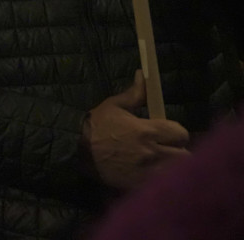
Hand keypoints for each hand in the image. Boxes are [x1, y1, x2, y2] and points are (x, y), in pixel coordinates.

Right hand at [83, 70, 189, 190]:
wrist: (75, 150)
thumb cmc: (95, 126)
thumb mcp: (113, 106)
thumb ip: (133, 94)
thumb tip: (142, 75)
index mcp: (146, 130)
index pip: (180, 133)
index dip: (176, 133)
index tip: (168, 134)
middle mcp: (151, 152)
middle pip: (185, 155)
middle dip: (179, 152)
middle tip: (169, 150)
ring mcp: (147, 171)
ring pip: (178, 172)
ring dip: (174, 168)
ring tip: (164, 164)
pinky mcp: (140, 185)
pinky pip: (163, 185)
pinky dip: (163, 181)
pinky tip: (154, 176)